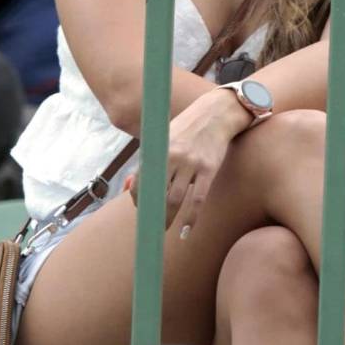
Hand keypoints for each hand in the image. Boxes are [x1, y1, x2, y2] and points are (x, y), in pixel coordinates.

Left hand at [128, 88, 249, 236]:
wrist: (215, 114)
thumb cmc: (186, 128)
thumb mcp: (163, 138)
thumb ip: (148, 160)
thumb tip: (129, 186)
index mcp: (158, 149)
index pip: (141, 181)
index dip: (138, 198)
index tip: (141, 208)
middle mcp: (173, 157)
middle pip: (156, 193)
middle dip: (151, 213)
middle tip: (149, 226)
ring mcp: (192, 163)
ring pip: (176, 199)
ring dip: (168, 217)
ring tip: (163, 227)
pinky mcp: (208, 169)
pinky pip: (198, 199)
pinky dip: (191, 217)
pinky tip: (187, 230)